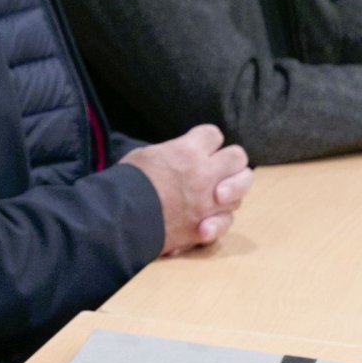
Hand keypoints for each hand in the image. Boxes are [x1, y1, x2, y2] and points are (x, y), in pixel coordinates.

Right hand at [119, 125, 252, 254]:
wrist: (121, 218)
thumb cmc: (127, 183)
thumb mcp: (146, 154)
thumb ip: (170, 152)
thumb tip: (178, 155)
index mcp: (188, 152)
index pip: (213, 134)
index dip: (206, 140)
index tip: (198, 147)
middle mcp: (205, 175)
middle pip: (238, 158)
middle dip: (230, 161)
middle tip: (217, 168)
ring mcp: (208, 203)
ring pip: (240, 192)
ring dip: (228, 192)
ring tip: (213, 194)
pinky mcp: (205, 228)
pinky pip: (228, 220)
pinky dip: (219, 219)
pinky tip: (207, 218)